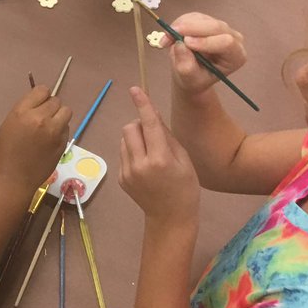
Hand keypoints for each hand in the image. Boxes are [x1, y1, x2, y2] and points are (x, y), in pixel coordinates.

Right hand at [0, 86, 71, 191]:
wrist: (14, 178)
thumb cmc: (6, 151)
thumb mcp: (9, 124)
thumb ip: (25, 110)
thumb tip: (40, 103)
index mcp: (23, 112)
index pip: (42, 90)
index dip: (41, 97)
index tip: (38, 104)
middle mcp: (40, 118)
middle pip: (56, 100)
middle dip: (50, 107)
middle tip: (44, 118)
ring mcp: (54, 131)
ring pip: (66, 111)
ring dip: (60, 116)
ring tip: (51, 126)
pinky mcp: (63, 143)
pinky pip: (67, 127)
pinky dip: (61, 130)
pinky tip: (51, 139)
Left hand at [119, 87, 199, 221]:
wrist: (170, 218)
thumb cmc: (185, 187)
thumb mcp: (184, 159)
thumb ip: (166, 136)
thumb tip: (152, 115)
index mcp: (160, 159)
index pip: (148, 125)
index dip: (142, 105)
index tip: (135, 89)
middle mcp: (139, 164)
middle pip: (130, 128)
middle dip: (139, 124)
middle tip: (153, 134)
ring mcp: (127, 172)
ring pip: (124, 139)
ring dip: (135, 138)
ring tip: (150, 152)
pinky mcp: (121, 178)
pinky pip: (123, 153)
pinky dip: (132, 151)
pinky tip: (145, 165)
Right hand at [167, 13, 246, 96]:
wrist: (190, 73)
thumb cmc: (195, 79)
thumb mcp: (189, 79)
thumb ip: (186, 65)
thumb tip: (180, 45)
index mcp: (235, 57)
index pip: (226, 43)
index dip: (206, 41)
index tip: (186, 43)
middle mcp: (233, 39)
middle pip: (216, 26)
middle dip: (192, 28)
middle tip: (171, 33)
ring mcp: (220, 28)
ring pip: (202, 19)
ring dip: (181, 27)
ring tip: (166, 40)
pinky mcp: (207, 20)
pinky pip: (193, 17)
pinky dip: (178, 24)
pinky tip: (170, 36)